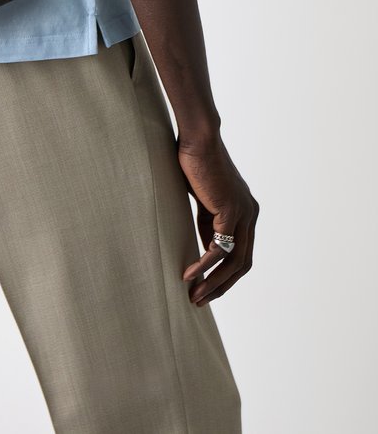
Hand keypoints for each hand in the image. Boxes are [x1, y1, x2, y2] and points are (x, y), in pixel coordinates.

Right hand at [177, 132, 258, 305]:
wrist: (198, 139)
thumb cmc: (196, 163)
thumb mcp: (204, 200)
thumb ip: (209, 222)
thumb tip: (206, 249)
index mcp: (246, 212)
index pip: (242, 254)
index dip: (226, 275)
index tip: (207, 288)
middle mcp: (250, 215)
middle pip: (242, 264)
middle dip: (221, 286)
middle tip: (201, 300)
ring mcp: (243, 213)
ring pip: (234, 261)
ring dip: (214, 282)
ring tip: (195, 295)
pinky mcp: (230, 210)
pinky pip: (218, 247)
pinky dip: (204, 264)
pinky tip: (189, 274)